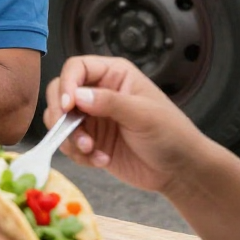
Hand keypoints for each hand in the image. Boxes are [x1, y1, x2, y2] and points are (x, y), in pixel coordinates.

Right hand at [44, 56, 208, 196]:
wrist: (180, 172)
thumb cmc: (171, 135)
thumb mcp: (143, 115)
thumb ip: (110, 102)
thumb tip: (77, 96)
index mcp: (113, 75)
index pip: (76, 67)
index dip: (67, 84)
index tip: (68, 106)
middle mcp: (98, 92)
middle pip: (60, 92)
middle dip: (61, 115)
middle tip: (71, 133)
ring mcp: (92, 118)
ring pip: (59, 120)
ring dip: (70, 138)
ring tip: (91, 151)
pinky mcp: (90, 140)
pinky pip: (69, 143)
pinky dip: (78, 154)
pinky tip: (101, 160)